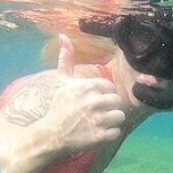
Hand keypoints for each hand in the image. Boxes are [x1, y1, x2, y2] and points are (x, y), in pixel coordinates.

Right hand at [46, 35, 125, 153]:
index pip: (110, 87)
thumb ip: (66, 59)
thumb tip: (62, 35)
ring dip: (111, 121)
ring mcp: (98, 120)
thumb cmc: (59, 106)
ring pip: (120, 116)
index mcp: (88, 86)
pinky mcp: (100, 137)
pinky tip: (96, 133)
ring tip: (97, 123)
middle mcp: (94, 102)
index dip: (102, 94)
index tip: (91, 101)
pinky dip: (109, 134)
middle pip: (117, 101)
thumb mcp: (61, 81)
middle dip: (108, 107)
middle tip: (94, 113)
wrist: (51, 134)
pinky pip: (117, 132)